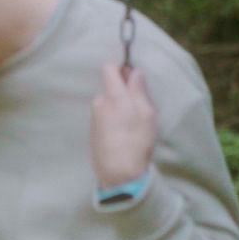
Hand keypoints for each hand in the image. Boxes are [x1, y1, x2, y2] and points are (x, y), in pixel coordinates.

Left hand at [91, 62, 157, 187]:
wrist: (118, 172)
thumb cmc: (136, 140)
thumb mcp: (146, 113)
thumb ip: (138, 90)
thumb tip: (134, 71)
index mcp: (112, 95)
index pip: (108, 67)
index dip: (120, 67)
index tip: (132, 76)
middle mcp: (98, 103)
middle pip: (109, 87)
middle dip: (123, 91)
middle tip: (139, 106)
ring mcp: (93, 117)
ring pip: (107, 103)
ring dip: (118, 107)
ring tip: (132, 124)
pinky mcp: (92, 131)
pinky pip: (104, 116)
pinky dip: (113, 119)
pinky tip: (123, 133)